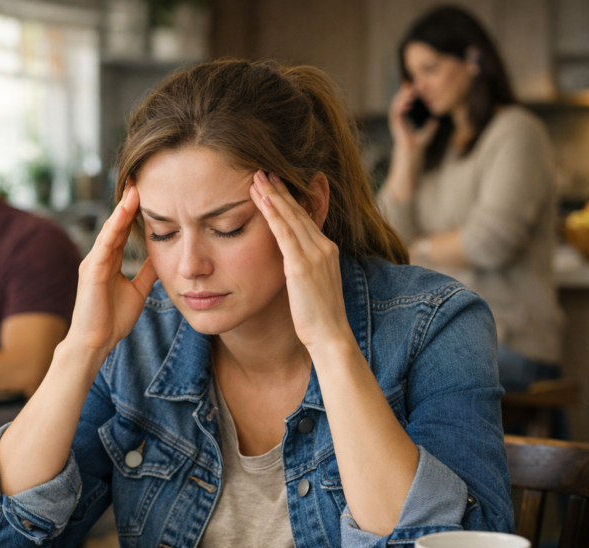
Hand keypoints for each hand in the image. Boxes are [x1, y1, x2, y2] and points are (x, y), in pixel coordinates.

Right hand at [66, 180, 157, 355]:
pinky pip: (105, 244)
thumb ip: (146, 273)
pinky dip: (114, 226)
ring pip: (110, 229)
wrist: (95, 343)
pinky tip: (124, 212)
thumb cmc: (112, 320)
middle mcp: (99, 257)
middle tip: (139, 178)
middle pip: (115, 223)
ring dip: (122, 208)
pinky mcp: (91, 271)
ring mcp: (93, 262)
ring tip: (134, 188)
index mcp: (109, 262)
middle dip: (128, 202)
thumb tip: (161, 256)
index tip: (147, 190)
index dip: (134, 211)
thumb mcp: (137, 291)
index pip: (122, 230)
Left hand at [249, 171, 353, 352]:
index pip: (306, 218)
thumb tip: (291, 264)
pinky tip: (263, 200)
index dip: (290, 199)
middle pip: (299, 211)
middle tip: (263, 171)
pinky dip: (274, 214)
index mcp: (327, 251)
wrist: (331, 336)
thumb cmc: (319, 317)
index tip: (276, 183)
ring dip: (273, 195)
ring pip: (291, 217)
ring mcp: (315, 255)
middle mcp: (324, 247)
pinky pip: (285, 234)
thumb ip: (305, 269)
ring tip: (257, 178)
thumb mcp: (314, 286)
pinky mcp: (302, 266)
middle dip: (280, 189)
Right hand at [388, 83, 438, 157]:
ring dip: (403, 97)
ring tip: (411, 92)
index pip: (404, 101)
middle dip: (405, 91)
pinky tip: (408, 102)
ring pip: (396, 103)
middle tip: (412, 85)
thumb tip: (436, 120)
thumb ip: (431, 126)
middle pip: (398, 100)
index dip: (408, 93)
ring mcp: (395, 120)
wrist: (413, 151)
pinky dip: (400, 105)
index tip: (416, 87)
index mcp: (404, 118)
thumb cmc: (419, 143)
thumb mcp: (428, 131)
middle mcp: (398, 118)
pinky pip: (395, 111)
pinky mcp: (395, 124)